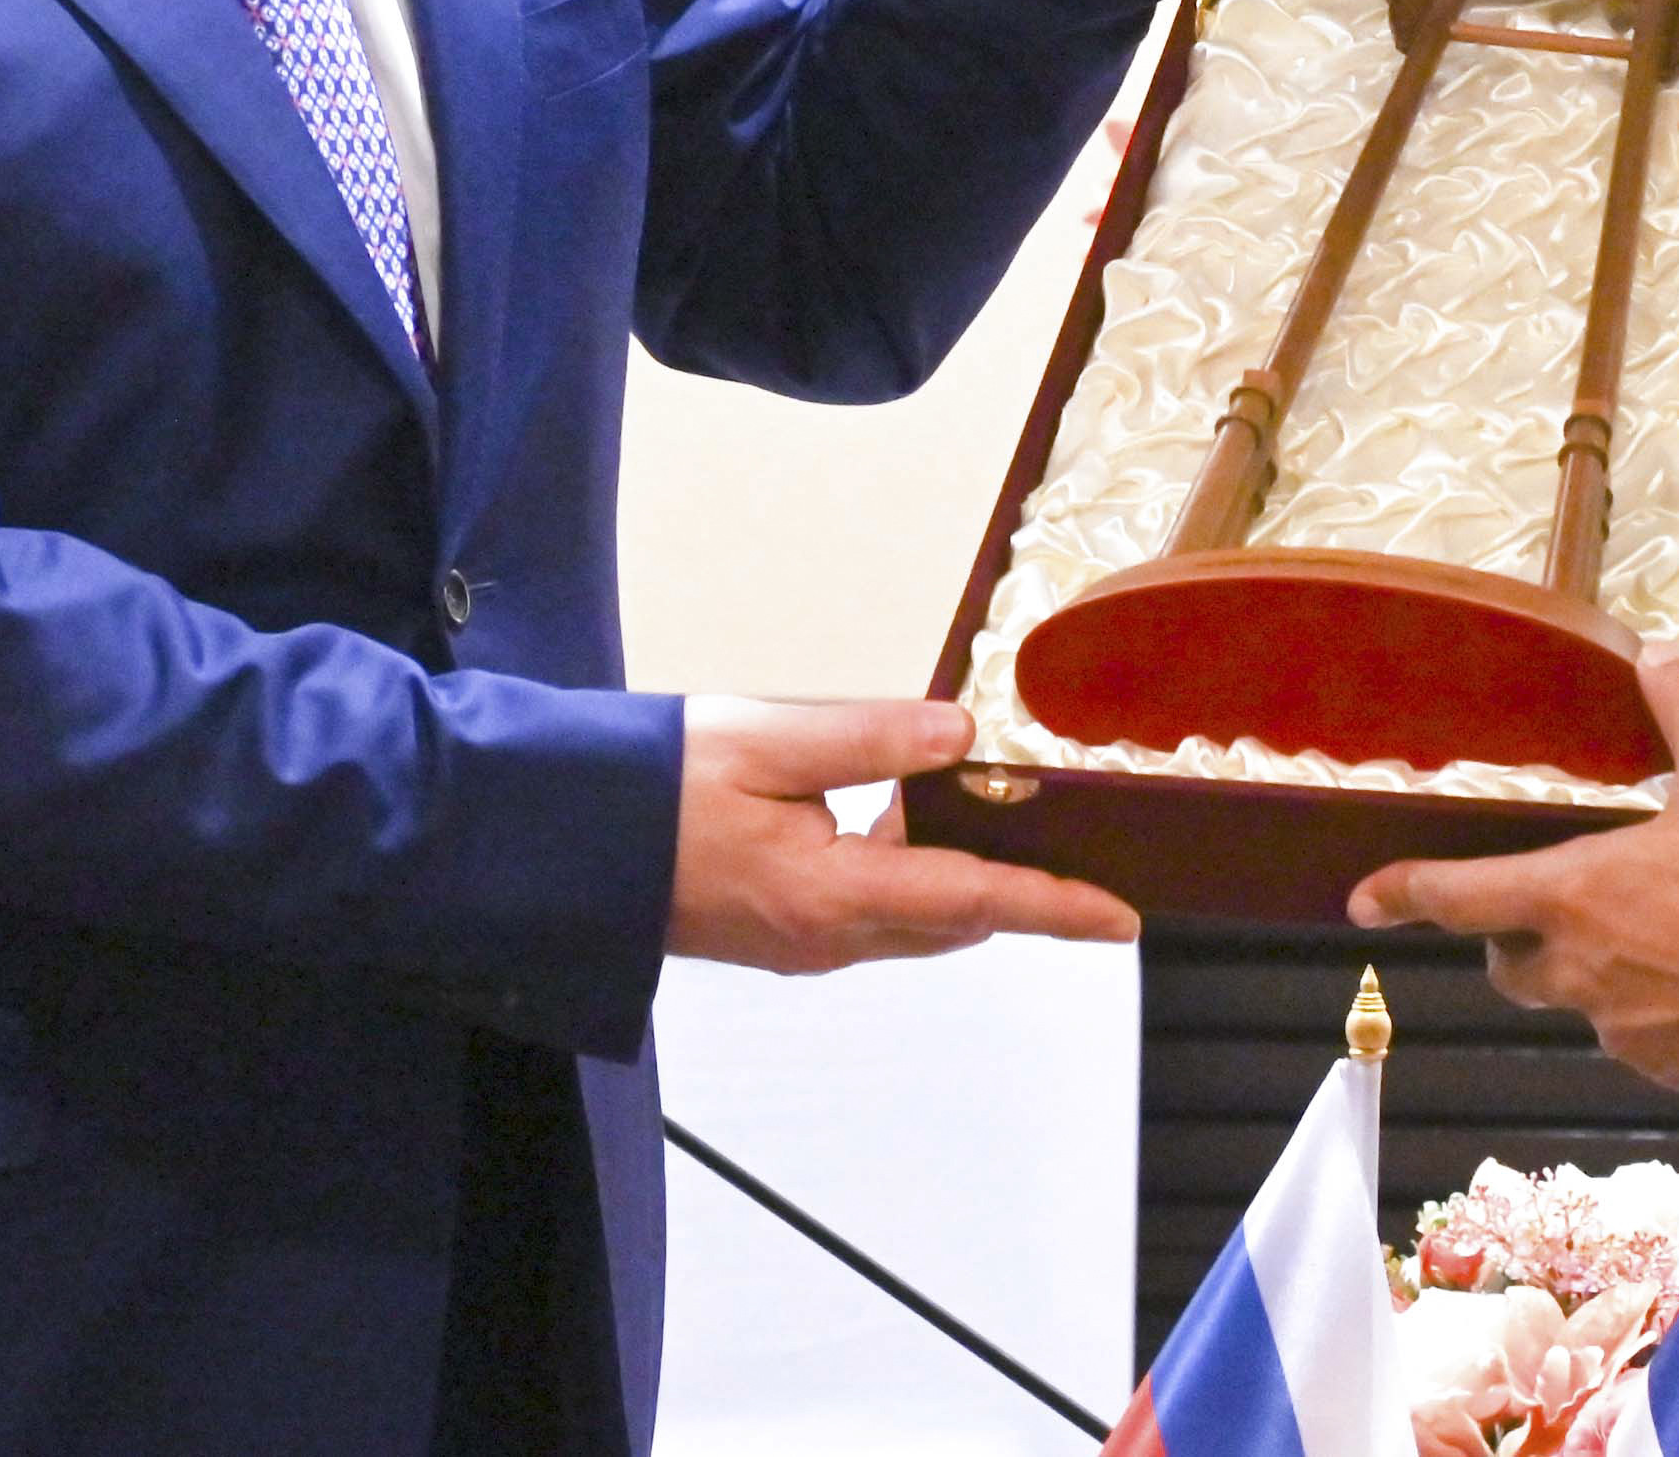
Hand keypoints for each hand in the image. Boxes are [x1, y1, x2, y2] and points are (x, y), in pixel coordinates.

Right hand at [666, 699, 1138, 974]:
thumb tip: (961, 735)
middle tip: (1080, 842)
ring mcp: (804, 945)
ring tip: (1004, 816)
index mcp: (830, 896)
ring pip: (917, 918)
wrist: (558, 849)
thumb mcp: (765, 744)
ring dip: (962, 874)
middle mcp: (827, 938)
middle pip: (955, 917)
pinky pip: (876, 912)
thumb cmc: (648, 789)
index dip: (1053, 908)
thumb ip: (870, 740)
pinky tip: (906, 818)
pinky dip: (913, 874)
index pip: (972, 902)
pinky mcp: (784, 935)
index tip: (1120, 918)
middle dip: (1021, 887)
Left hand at [1341, 655, 1678, 1091]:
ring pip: (1581, 1004)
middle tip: (1556, 910)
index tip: (1364, 900)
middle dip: (1518, 941)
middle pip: (1512, 965)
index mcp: (1571, 897)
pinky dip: (1659, 1016)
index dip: (1407, 892)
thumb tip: (1657, 654)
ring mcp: (1623, 1030)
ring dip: (1599, 976)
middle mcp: (1579, 972)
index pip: (1462, 897)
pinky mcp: (1672, 1072)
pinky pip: (1643, 1041)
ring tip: (1661, 940)